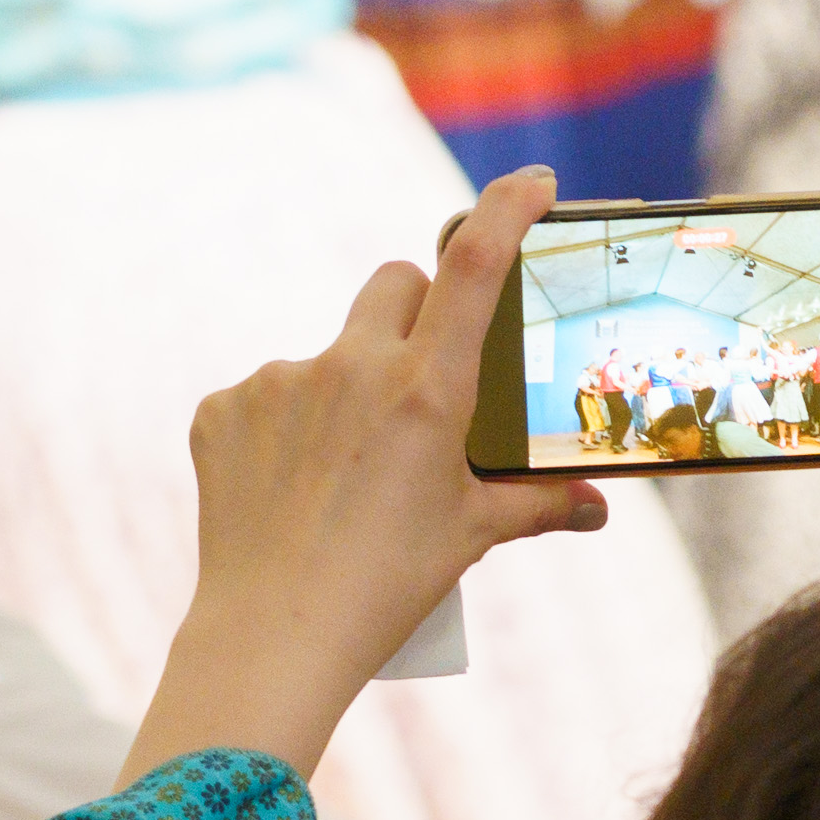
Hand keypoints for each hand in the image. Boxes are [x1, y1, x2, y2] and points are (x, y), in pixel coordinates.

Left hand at [119, 167, 605, 785]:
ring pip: (325, 353)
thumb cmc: (386, 588)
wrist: (272, 638)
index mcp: (425, 391)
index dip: (505, 209)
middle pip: (392, 283)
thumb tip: (597, 508)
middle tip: (417, 380)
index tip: (532, 181)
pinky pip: (263, 399)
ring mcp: (278, 383)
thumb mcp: (470, 538)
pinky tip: (287, 490)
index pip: (472, 266)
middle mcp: (350, 368)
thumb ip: (538, 506)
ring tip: (340, 478)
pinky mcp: (222, 410)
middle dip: (412, 310)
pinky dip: (281, 432)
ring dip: (341, 391)